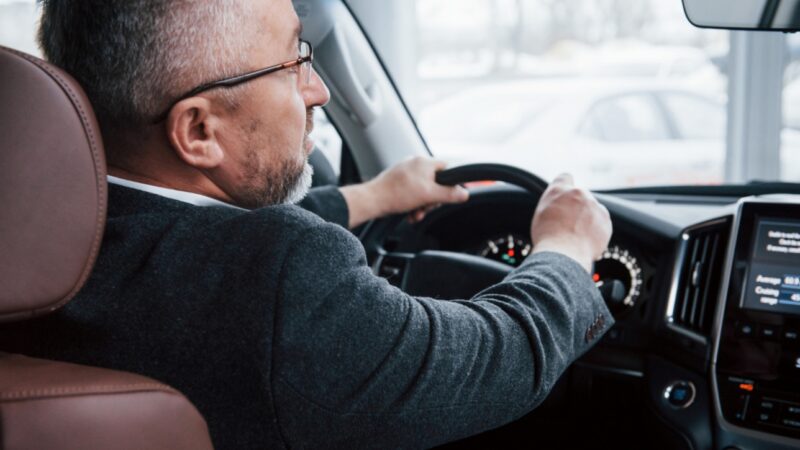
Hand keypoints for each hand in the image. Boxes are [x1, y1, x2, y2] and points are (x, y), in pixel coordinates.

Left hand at [341, 157, 468, 227]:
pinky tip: (409, 213)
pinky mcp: (398, 182)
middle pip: (435, 182)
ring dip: (422, 205)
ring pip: (423, 190)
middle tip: (427, 207)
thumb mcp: (429, 195)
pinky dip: (413, 204)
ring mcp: (405, 172)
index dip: (451, 183)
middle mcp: (415, 164)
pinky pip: (412, 192)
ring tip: (416, 213)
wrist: (373, 200)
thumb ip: (449, 194)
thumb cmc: (397, 194)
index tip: (450, 194)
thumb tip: (464, 194)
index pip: (447, 168)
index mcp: (424, 162)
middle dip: (432, 200)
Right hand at [530, 173, 611, 272]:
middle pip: (580, 197)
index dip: (565, 186)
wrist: (564, 253)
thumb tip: (557, 206)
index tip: (565, 195)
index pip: (565, 177)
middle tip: (567, 225)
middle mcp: (578, 193)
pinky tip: (585, 241)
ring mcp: (594, 206)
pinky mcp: (606, 220)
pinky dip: (596, 231)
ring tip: (576, 236)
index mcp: (559, 189)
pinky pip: (602, 224)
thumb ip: (552, 203)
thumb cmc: (548, 237)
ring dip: (588, 219)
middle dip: (577, 207)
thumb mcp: (540, 214)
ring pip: (592, 210)